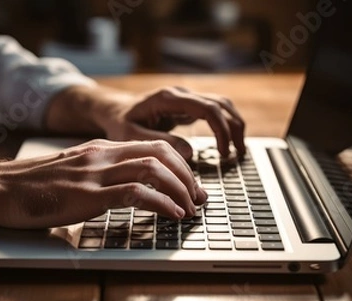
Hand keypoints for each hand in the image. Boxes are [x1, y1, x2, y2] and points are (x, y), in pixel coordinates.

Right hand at [0, 139, 206, 238]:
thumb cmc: (31, 187)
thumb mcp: (71, 173)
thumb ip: (98, 176)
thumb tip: (123, 190)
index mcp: (100, 149)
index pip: (151, 146)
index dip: (179, 164)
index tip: (190, 184)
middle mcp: (101, 155)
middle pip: (160, 153)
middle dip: (187, 175)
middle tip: (200, 197)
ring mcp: (95, 173)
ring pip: (153, 169)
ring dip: (180, 189)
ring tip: (191, 208)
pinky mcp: (88, 194)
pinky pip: (136, 194)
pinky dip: (162, 203)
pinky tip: (172, 215)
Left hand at [46, 86, 245, 159]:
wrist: (113, 111)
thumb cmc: (119, 123)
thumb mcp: (131, 136)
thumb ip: (159, 143)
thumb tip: (190, 153)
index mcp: (168, 99)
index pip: (207, 108)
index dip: (221, 129)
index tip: (223, 152)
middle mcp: (181, 94)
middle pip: (220, 104)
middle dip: (234, 128)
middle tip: (236, 155)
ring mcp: (186, 99)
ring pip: (221, 105)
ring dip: (234, 125)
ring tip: (237, 151)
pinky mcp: (187, 107)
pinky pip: (214, 112)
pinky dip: (225, 125)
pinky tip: (227, 143)